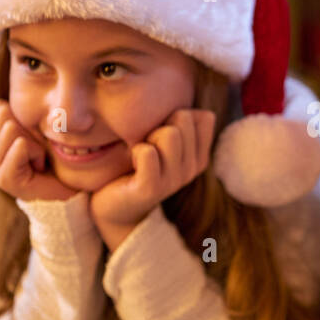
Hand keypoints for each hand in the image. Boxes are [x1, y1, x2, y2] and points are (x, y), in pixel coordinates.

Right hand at [0, 99, 78, 202]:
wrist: (67, 196)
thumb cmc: (54, 165)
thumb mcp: (36, 137)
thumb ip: (18, 121)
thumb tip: (0, 104)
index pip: (0, 110)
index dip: (26, 122)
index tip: (35, 144)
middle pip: (6, 118)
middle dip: (30, 133)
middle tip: (38, 155)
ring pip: (12, 130)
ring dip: (35, 144)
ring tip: (38, 162)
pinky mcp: (4, 177)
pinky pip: (20, 146)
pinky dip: (36, 152)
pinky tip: (39, 168)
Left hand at [89, 109, 216, 234]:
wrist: (114, 206)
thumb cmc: (137, 164)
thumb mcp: (163, 140)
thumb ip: (183, 124)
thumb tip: (204, 113)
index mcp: (198, 157)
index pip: (204, 117)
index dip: (176, 116)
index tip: (162, 134)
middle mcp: (191, 170)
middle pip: (183, 119)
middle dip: (160, 123)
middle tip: (147, 144)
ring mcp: (173, 181)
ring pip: (169, 134)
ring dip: (148, 137)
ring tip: (139, 154)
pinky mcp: (151, 189)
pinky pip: (148, 152)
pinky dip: (136, 151)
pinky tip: (132, 164)